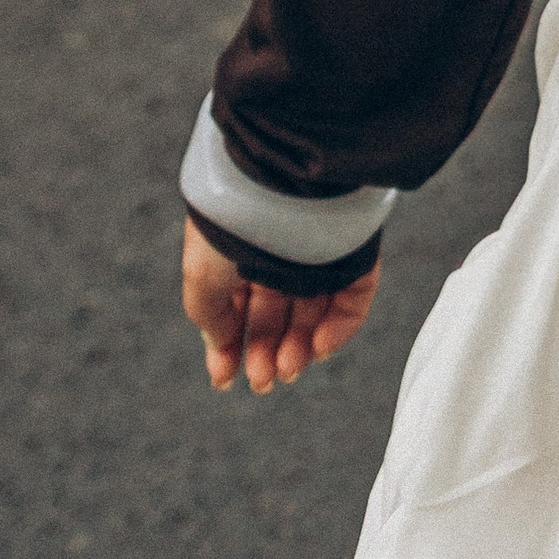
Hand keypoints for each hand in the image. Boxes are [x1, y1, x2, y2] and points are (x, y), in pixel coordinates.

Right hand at [182, 217, 378, 393]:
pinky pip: (352, 297)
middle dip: (266, 351)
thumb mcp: (201, 271)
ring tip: (287, 370)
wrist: (282, 177)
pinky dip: (339, 328)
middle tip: (262, 381)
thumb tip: (220, 342)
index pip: (237, 306)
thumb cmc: (235, 220)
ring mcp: (320, 252)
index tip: (224, 379)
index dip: (230, 345)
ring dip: (300, 348)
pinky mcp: (356, 250)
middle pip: (276, 314)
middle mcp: (280, 251)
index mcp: (240, 251)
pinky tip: (320, 349)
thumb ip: (208, 313)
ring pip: (313, 311)